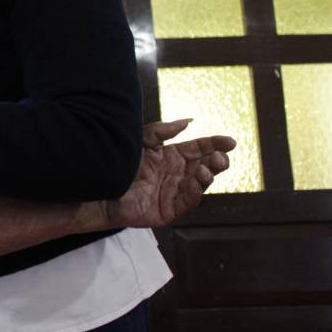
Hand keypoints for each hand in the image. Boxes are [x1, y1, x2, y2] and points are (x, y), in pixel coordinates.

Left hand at [104, 120, 235, 227]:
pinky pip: (188, 201)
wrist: (101, 189)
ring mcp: (174, 192)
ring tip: (207, 168)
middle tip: (221, 157)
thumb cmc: (119, 165)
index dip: (215, 144)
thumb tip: (188, 121)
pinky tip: (198, 181)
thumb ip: (162, 131)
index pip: (199, 148)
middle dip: (217, 161)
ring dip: (208, 175)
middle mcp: (177, 174)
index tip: (230, 141)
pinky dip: (196, 191)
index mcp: (172, 156)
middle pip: (205, 166)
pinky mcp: (169, 209)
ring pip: (200, 183)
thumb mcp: (141, 142)